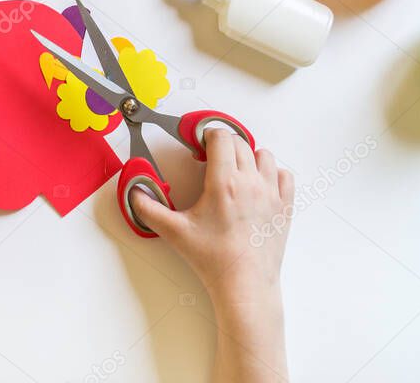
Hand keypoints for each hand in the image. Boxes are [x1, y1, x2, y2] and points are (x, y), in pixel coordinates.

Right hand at [131, 129, 293, 306]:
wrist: (244, 285)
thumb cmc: (212, 259)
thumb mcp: (174, 232)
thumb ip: (148, 209)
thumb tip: (134, 194)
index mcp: (224, 183)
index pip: (221, 138)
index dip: (208, 134)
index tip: (199, 146)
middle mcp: (251, 183)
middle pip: (240, 143)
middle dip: (223, 145)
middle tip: (210, 161)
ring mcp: (272, 194)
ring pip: (265, 155)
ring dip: (249, 156)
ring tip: (235, 172)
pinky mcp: (285, 207)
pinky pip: (285, 176)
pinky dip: (273, 174)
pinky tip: (259, 185)